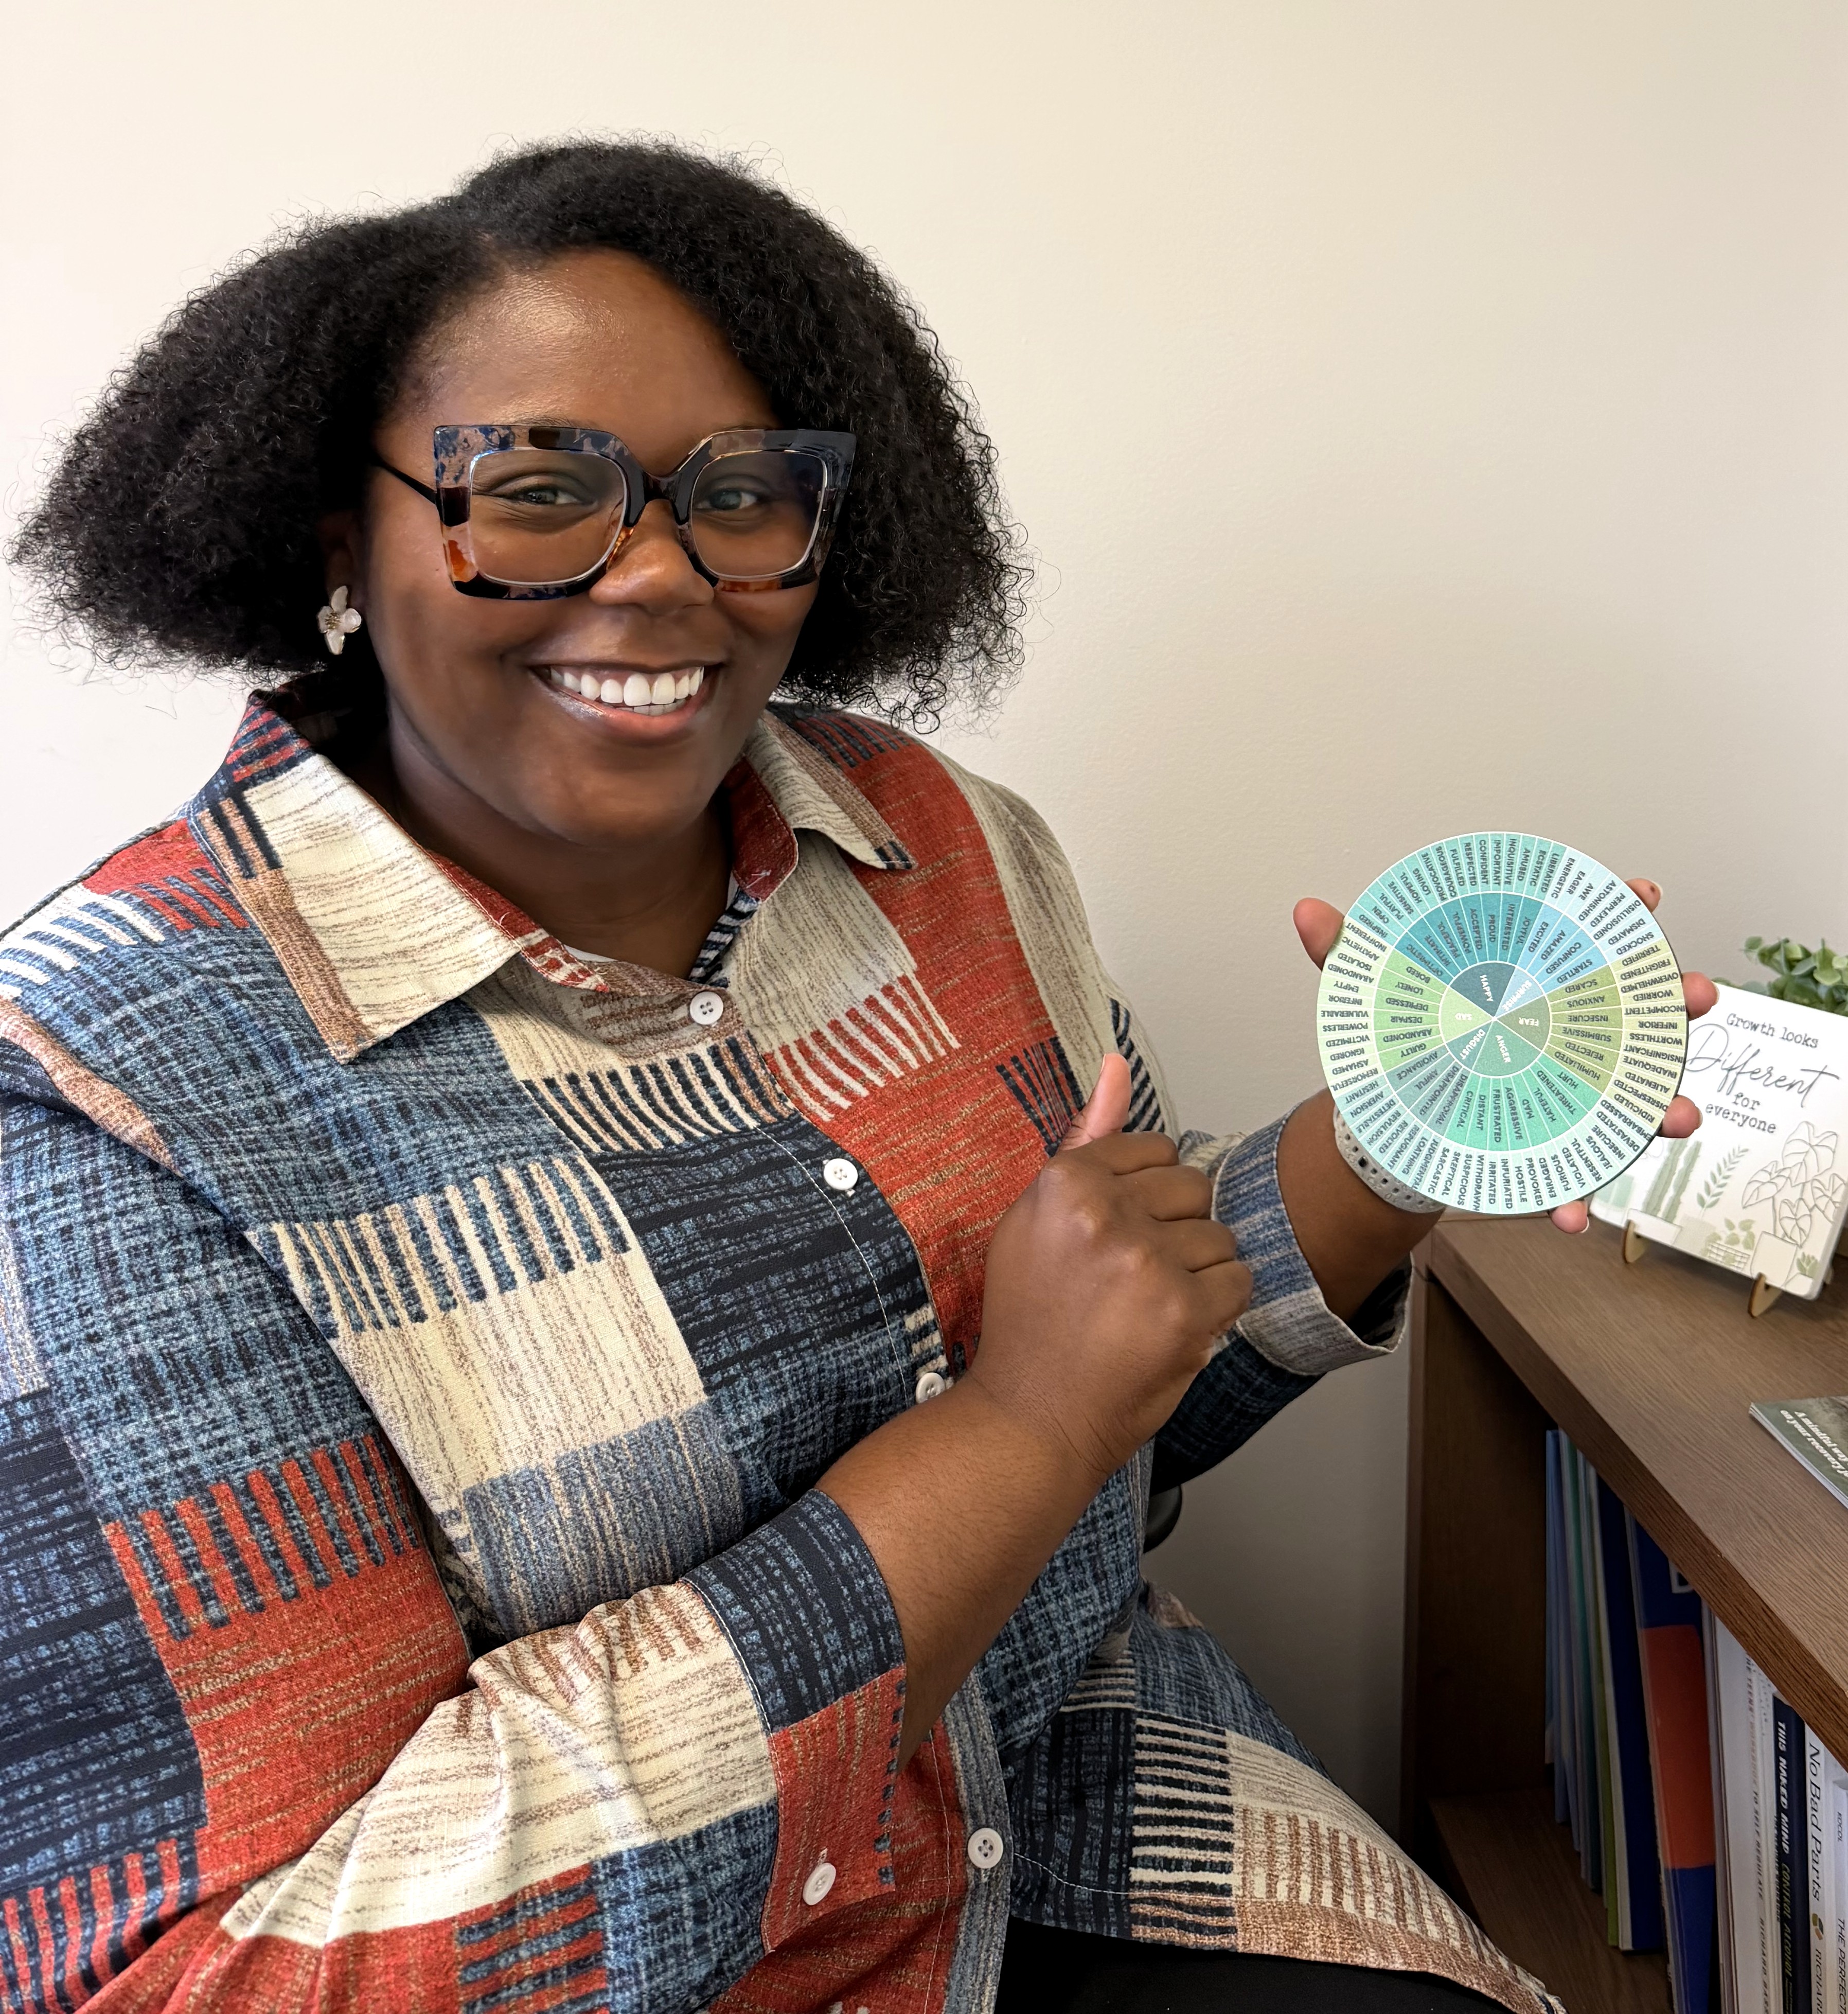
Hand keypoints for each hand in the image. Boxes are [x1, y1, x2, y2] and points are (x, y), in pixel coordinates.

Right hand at [968, 1054, 1253, 1486]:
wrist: (1030, 1415)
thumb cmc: (1029, 1320)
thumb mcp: (1035, 1217)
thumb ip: (1086, 1139)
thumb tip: (1116, 1063)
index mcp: (1065, 1181)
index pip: (1153, 1149)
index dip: (1142, 1197)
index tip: (1113, 1236)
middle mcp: (1106, 1212)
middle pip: (1192, 1187)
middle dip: (1173, 1229)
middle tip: (1127, 1278)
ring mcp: (1147, 1261)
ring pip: (1219, 1235)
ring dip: (1197, 1271)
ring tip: (1145, 1306)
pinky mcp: (1185, 1309)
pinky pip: (1239, 1280)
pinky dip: (1217, 1306)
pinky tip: (1172, 1326)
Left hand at [1293, 880, 1718, 1232]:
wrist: (1392, 1114)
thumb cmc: (1405, 1040)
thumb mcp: (1372, 995)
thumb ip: (1346, 954)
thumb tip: (1306, 911)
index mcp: (1528, 983)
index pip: (1585, 934)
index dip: (1621, 910)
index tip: (1643, 895)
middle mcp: (1563, 1033)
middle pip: (1636, 1010)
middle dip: (1675, 1001)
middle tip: (1694, 993)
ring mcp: (1567, 1094)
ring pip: (1631, 1097)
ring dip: (1661, 1105)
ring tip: (1678, 1115)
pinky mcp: (1546, 1149)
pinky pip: (1571, 1177)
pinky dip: (1573, 1200)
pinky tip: (1568, 1217)